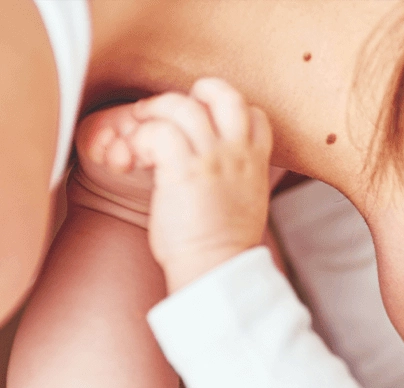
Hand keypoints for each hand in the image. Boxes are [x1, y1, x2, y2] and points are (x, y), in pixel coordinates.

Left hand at [126, 78, 272, 292]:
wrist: (218, 269)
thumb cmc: (225, 247)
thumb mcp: (245, 204)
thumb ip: (237, 178)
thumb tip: (217, 172)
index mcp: (256, 164)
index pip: (254, 114)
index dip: (226, 109)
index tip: (204, 124)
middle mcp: (238, 154)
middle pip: (224, 94)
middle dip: (194, 93)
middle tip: (170, 112)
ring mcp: (212, 159)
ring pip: (182, 105)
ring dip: (154, 112)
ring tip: (141, 131)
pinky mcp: (183, 169)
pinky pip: (158, 131)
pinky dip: (142, 138)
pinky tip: (138, 159)